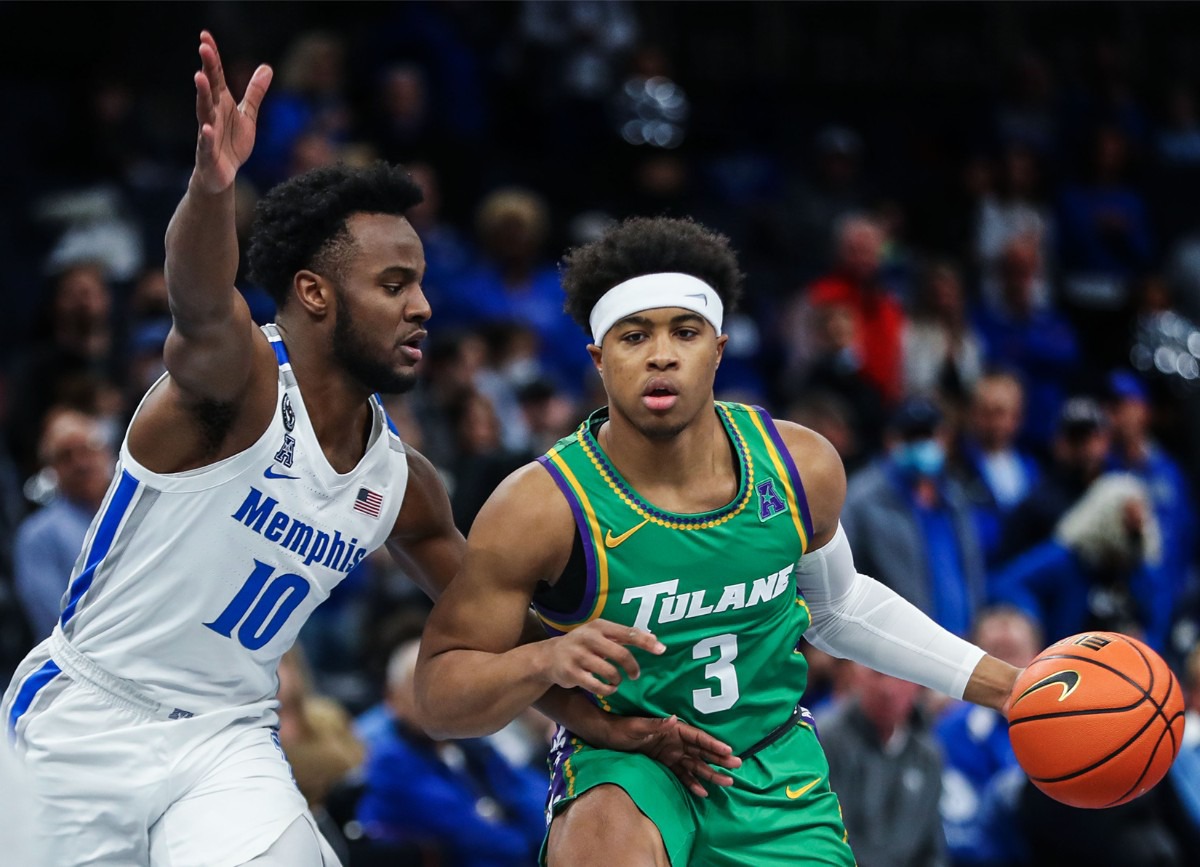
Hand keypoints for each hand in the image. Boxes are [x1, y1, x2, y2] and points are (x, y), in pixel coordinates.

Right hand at [192, 30, 272, 193]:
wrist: (222, 175)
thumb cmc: (231, 143)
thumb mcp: (247, 116)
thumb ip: (255, 93)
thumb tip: (267, 67)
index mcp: (221, 103)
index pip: (216, 76)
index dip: (212, 57)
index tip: (205, 35)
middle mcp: (212, 114)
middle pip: (209, 88)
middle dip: (207, 68)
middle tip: (204, 47)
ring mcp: (207, 132)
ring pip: (204, 111)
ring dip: (202, 94)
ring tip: (199, 77)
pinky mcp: (208, 153)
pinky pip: (206, 143)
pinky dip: (207, 136)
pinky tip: (207, 128)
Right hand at [541, 619, 664, 695]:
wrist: (548, 657)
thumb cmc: (582, 645)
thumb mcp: (599, 634)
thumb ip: (622, 636)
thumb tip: (653, 639)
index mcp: (599, 626)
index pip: (628, 632)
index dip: (646, 642)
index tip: (662, 650)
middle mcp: (589, 638)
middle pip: (621, 654)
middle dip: (633, 667)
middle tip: (635, 675)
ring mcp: (579, 656)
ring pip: (610, 672)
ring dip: (618, 680)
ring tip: (617, 681)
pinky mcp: (572, 673)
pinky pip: (598, 686)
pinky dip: (608, 690)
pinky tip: (608, 688)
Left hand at [593, 714, 741, 796]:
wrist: (608, 737)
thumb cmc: (623, 728)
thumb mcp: (638, 726)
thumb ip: (655, 724)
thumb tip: (673, 719)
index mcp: (673, 729)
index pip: (698, 737)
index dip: (714, 744)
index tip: (729, 751)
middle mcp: (676, 741)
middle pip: (702, 751)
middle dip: (719, 759)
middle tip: (737, 767)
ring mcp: (672, 753)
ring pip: (696, 765)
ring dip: (711, 774)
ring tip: (727, 783)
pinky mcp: (665, 764)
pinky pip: (682, 774)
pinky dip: (693, 783)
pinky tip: (703, 791)